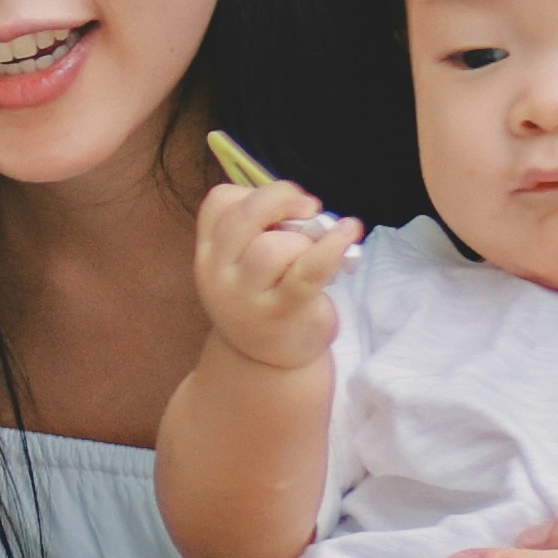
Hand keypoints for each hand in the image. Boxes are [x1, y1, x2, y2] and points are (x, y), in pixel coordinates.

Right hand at [190, 167, 359, 370]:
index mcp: (209, 252)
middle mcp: (216, 272)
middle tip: (309, 208)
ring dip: (303, 241)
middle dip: (281, 199)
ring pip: (273, 247)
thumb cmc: (266, 300)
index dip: (255, 192)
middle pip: (244, 216)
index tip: (283, 205)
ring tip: (314, 253)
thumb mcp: (247, 264)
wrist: (268, 365)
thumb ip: (265, 230)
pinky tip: (349, 232)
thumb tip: (309, 211)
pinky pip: (307, 271)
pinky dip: (331, 247)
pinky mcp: (280, 313)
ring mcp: (244, 297)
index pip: (219, 202)